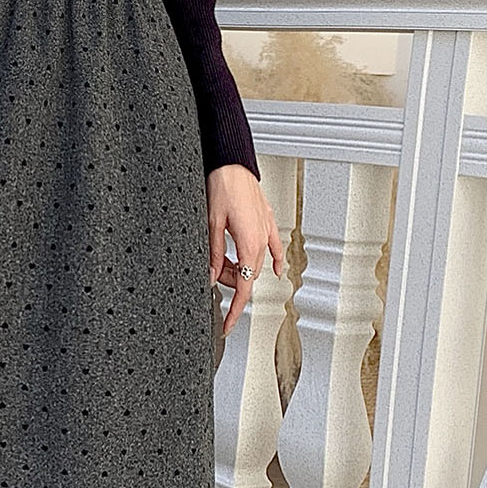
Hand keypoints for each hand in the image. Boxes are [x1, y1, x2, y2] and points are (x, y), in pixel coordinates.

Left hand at [207, 163, 284, 335]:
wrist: (233, 162)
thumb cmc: (222, 186)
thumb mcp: (210, 224)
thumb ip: (213, 254)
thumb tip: (209, 277)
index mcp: (249, 244)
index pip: (244, 288)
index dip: (235, 309)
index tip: (227, 325)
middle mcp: (262, 240)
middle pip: (247, 276)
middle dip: (229, 282)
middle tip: (209, 273)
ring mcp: (266, 231)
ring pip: (255, 262)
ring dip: (239, 267)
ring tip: (221, 257)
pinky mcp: (267, 222)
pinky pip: (273, 247)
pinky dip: (274, 259)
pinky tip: (277, 270)